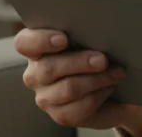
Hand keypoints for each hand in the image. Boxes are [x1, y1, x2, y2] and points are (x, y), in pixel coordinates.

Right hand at [15, 28, 141, 132]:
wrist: (108, 89)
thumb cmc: (93, 56)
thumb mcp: (86, 40)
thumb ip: (82, 32)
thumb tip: (97, 27)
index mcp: (35, 48)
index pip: (25, 43)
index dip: (41, 40)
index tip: (63, 39)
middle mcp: (35, 73)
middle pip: (50, 68)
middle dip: (80, 62)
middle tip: (102, 59)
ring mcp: (45, 97)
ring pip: (69, 88)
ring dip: (97, 79)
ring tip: (116, 72)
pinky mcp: (60, 115)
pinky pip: (80, 107)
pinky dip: (100, 94)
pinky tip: (110, 86)